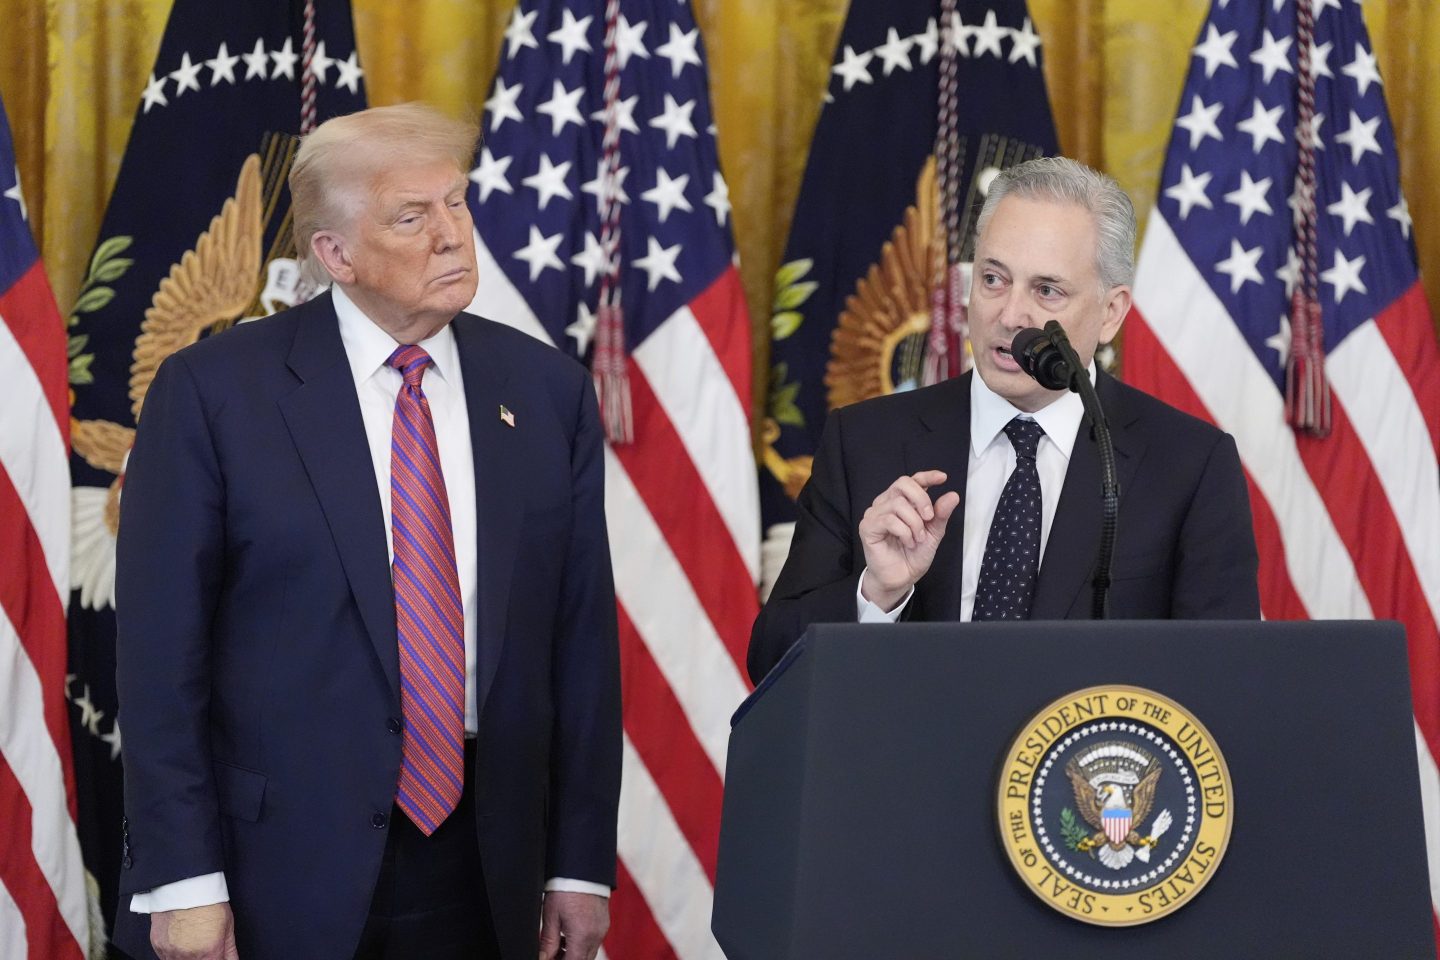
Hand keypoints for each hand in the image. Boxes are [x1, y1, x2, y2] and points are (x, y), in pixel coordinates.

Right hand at [150, 902, 237, 959]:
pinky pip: (165, 957)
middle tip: (204, 946)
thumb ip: (229, 949)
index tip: (216, 955)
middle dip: (203, 957)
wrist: (184, 886)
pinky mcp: (157, 946)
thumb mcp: (228, 925)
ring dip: (187, 957)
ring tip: (193, 942)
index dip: (216, 959)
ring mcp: (170, 953)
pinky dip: (173, 953)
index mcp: (209, 953)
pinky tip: (181, 940)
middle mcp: (188, 957)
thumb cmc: (207, 902)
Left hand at [538, 891, 607, 959]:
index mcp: (582, 936)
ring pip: (588, 953)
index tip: (549, 959)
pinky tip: (568, 934)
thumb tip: (543, 958)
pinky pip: (593, 942)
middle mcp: (596, 936)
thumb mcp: (551, 916)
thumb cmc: (566, 888)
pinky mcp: (604, 923)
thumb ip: (548, 942)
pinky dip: (581, 944)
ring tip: (557, 944)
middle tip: (552, 954)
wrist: (583, 869)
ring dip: (574, 954)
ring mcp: (602, 930)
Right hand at [858, 470, 959, 610]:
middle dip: (921, 499)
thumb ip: (941, 515)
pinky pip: (889, 520)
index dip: (927, 476)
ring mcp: (875, 514)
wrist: (901, 578)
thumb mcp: (933, 533)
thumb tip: (952, 495)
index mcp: (902, 501)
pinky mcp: (868, 527)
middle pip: (903, 484)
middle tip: (929, 518)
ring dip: (914, 523)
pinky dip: (904, 532)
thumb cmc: (913, 555)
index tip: (942, 478)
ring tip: (918, 539)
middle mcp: (886, 503)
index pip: (912, 480)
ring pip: (898, 504)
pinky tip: (908, 542)